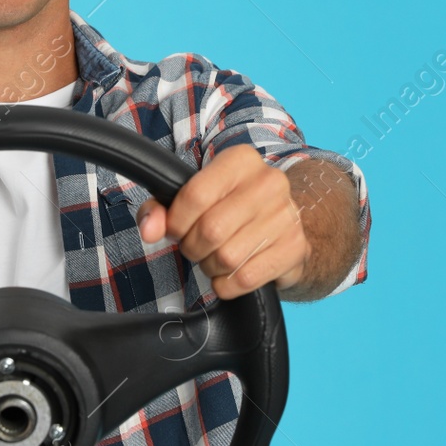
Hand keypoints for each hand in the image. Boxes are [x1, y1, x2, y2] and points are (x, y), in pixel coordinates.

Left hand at [135, 145, 307, 298]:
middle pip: (211, 230)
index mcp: (240, 160)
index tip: (176, 230)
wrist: (284, 224)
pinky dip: (227, 284)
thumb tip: (149, 230)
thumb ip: (161, 209)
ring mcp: (286, 216)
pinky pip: (246, 278)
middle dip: (192, 247)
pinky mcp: (295, 248)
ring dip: (210, 267)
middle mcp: (269, 182)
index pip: (195, 195)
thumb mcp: (192, 197)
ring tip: (214, 258)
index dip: (176, 222)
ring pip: (227, 258)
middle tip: (195, 247)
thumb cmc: (229, 208)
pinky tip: (229, 274)